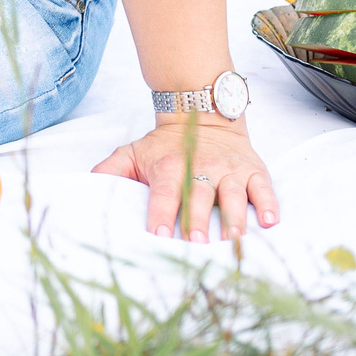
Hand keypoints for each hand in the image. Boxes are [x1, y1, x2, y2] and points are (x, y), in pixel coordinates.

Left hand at [93, 115, 279, 241]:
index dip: (161, 212)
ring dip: (234, 217)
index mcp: (170, 165)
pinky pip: (263, 187)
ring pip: (233, 194)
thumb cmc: (164, 145)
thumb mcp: (132, 152)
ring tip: (233, 239)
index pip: (164, 191)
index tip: (159, 234)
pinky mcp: (253, 170)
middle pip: (199, 194)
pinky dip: (268, 204)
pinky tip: (268, 222)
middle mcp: (201, 166)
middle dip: (199, 219)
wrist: (201, 112)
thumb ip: (110, 171)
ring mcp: (229, 169)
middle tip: (198, 244)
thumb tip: (87, 187)